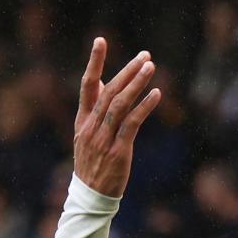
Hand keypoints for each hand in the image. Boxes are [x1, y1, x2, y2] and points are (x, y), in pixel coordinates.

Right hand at [73, 38, 161, 197]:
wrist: (91, 196)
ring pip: (120, 105)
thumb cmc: (92, 164)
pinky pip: (131, 124)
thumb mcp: (86, 135)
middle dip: (127, 71)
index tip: (101, 40)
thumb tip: (101, 82)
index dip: (94, 62)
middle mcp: (91, 127)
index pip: (87, 85)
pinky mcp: (118, 152)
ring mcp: (103, 139)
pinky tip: (155, 94)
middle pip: (109, 91)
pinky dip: (144, 107)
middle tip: (144, 55)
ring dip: (136, 84)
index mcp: (82, 121)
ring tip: (150, 67)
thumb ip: (93, 108)